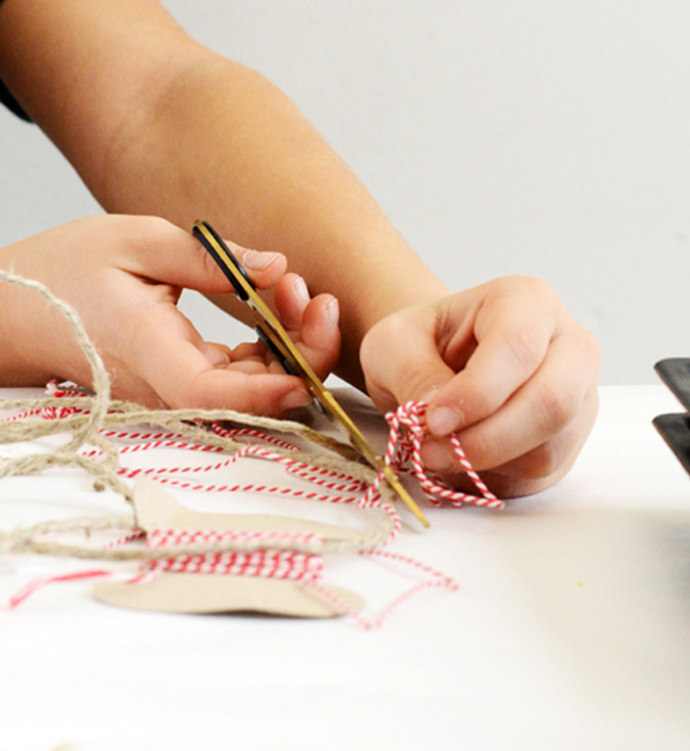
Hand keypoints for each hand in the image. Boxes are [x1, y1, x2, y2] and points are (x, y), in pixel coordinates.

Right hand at [0, 215, 339, 412]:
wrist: (25, 307)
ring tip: (297, 290)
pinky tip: (278, 305)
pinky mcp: (187, 379)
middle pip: (250, 397)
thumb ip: (211, 260)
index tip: (308, 371)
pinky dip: (272, 347)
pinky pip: (242, 375)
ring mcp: (177, 388)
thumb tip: (276, 268)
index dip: (265, 392)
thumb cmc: (68, 270)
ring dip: (292, 347)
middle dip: (303, 354)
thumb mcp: (138, 241)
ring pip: (254, 389)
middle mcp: (166, 383)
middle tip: (320, 298)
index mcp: (147, 350)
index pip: (210, 393)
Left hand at [359, 276, 599, 496]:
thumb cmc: (421, 344)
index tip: (432, 421)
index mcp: (526, 301)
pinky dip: (495, 478)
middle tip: (430, 451)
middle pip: (552, 403)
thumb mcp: (393, 344)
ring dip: (484, 463)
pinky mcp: (570, 440)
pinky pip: (542, 474)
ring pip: (548, 449)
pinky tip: (464, 457)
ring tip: (437, 452)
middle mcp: (568, 345)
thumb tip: (442, 418)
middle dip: (484, 440)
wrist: (436, 362)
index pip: (517, 348)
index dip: (475, 394)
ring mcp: (578, 395)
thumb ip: (413, 373)